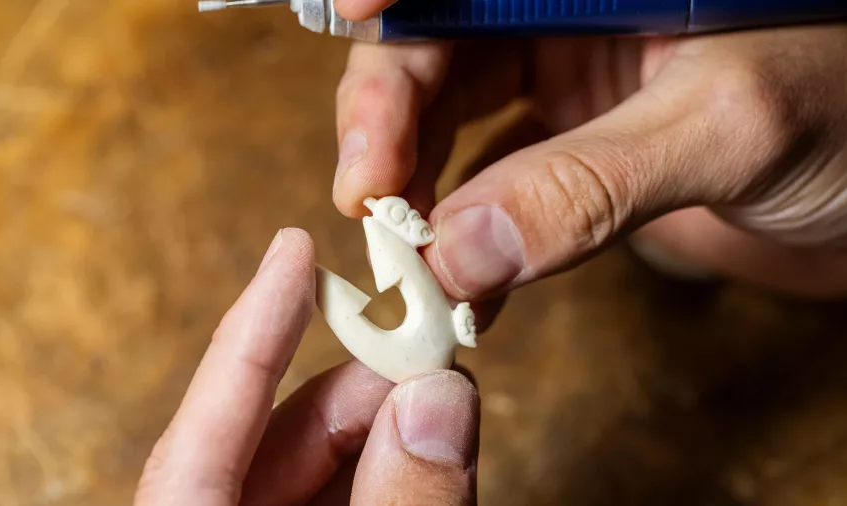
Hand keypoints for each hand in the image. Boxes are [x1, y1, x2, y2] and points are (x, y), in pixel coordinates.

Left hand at [134, 229, 479, 505]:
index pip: (205, 429)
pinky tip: (428, 450)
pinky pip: (333, 500)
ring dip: (382, 432)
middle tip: (428, 356)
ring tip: (442, 400)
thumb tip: (439, 398)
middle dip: (355, 389)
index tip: (292, 249)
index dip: (253, 332)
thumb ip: (401, 501)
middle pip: (270, 439)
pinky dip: (383, 475)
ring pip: (311, 472)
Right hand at [331, 14, 846, 299]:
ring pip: (451, 122)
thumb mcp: (725, 128)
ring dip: (417, 191)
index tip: (354, 21)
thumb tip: (455, 253)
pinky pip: (495, 191)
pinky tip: (459, 286)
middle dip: (388, 118)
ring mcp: (567, 87)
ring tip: (407, 259)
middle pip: (435, 46)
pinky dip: (469, 241)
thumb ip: (587, 184)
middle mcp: (568, 16)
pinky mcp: (572, 158)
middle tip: (366, 198)